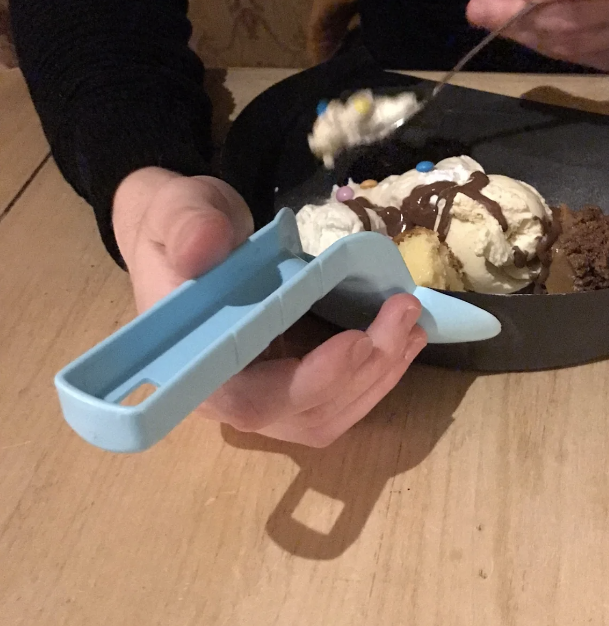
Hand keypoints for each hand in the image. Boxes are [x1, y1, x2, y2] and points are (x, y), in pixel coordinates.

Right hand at [112, 168, 426, 445]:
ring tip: (414, 327)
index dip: (308, 382)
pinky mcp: (285, 388)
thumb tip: (204, 245)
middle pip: (303, 413)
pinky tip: (404, 341)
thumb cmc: (179, 225)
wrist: (182, 236)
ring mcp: (257, 397)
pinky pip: (335, 403)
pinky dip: (375, 377)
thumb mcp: (177, 210)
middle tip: (405, 314)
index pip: (249, 398)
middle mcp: (223, 397)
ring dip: (378, 377)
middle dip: (363, 371)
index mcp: (191, 363)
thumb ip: (188, 226)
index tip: (357, 341)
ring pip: (327, 415)